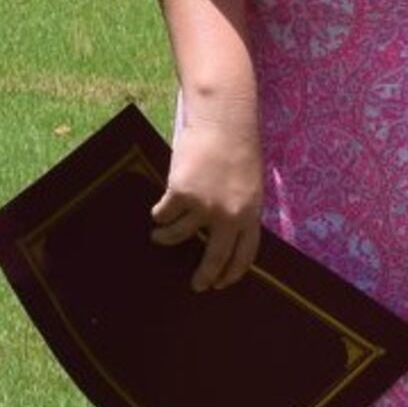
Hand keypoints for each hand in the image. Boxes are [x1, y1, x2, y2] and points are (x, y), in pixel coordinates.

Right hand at [149, 116, 264, 291]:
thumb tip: (223, 233)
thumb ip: (239, 209)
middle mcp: (228, 215)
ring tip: (159, 238)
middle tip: (196, 286)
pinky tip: (157, 213)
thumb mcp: (249, 184)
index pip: (244, 254)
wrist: (222, 120)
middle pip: (214, 257)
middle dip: (204, 276)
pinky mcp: (180, 194)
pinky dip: (158, 215)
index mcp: (250, 213)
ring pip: (179, 236)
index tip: (221, 284)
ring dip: (166, 240)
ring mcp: (203, 206)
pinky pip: (164, 214)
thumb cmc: (237, 147)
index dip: (232, 273)